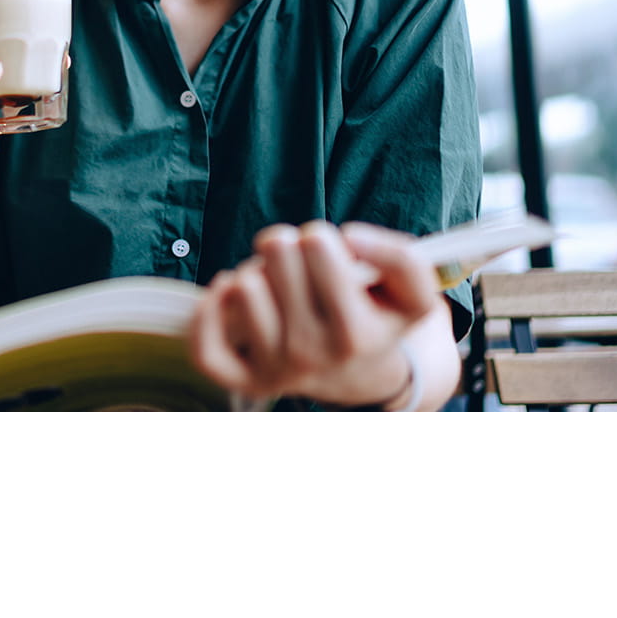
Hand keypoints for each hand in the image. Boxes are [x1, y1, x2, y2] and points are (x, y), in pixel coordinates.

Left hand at [187, 220, 440, 406]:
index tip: (331, 252)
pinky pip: (204, 345)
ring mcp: (276, 371)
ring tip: (279, 288)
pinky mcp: (242, 381)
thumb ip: (401, 258)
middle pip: (276, 253)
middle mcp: (314, 356)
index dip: (320, 236)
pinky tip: (230, 292)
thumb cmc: (377, 315)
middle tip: (301, 270)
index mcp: (358, 333)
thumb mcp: (412, 291)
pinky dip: (210, 309)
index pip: (317, 246)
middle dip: (287, 248)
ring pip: (243, 286)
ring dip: (257, 273)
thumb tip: (350, 239)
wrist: (360, 373)